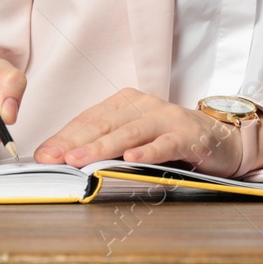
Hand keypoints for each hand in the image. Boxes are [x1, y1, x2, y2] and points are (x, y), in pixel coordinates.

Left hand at [33, 87, 249, 177]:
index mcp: (125, 103)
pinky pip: (164, 144)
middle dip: (75, 142)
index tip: (44, 154)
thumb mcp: (133, 139)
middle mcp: (143, 105)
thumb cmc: (168, 139)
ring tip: (81, 160)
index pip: (89, 119)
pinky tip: (132, 160)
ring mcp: (166, 118)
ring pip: (130, 132)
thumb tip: (63, 159)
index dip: (65, 137)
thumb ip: (104, 145)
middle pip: (104, 123)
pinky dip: (147, 152)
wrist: (218, 139)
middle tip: (54, 158)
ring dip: (103, 147)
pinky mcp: (187, 135)